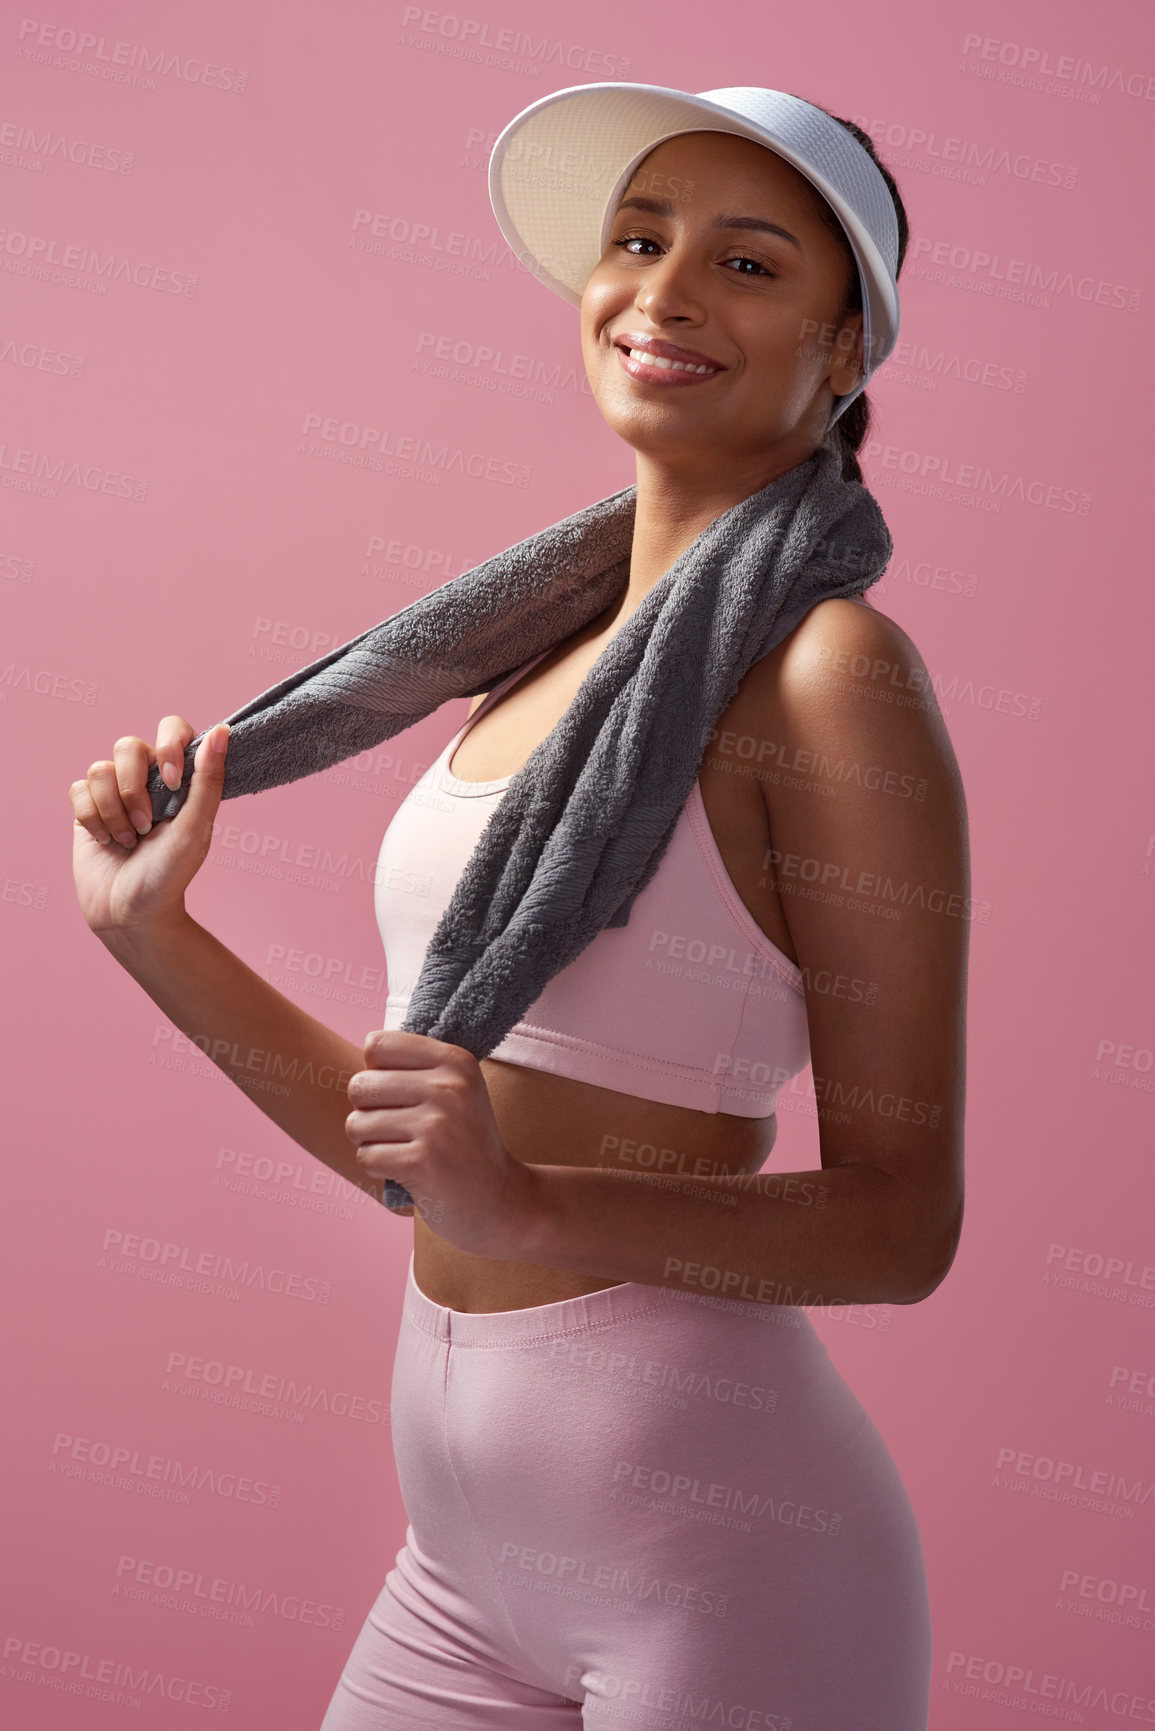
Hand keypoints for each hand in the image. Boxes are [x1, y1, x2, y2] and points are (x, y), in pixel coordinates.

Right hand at [69, 719, 227, 940]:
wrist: (131, 912)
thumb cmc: (170, 873)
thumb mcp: (197, 827)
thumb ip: (208, 780)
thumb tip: (220, 731)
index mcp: (180, 778)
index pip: (172, 728)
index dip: (168, 746)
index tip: (174, 780)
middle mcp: (146, 779)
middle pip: (128, 746)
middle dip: (134, 789)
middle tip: (146, 825)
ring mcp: (114, 792)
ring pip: (99, 770)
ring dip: (114, 811)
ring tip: (129, 840)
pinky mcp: (86, 808)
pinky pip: (78, 790)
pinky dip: (93, 819)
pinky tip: (107, 840)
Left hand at [345, 1030, 541, 1258]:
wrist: (499, 1201)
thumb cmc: (465, 1143)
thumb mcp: (458, 1090)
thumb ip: (417, 1065)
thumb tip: (367, 1045)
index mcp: (456, 1061)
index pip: (377, 1045)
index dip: (377, 1074)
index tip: (402, 1096)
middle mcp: (448, 1088)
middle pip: (360, 1086)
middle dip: (368, 1113)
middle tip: (401, 1131)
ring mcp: (436, 1126)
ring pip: (356, 1124)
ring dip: (370, 1144)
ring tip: (403, 1151)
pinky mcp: (422, 1162)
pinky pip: (366, 1157)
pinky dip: (378, 1169)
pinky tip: (406, 1172)